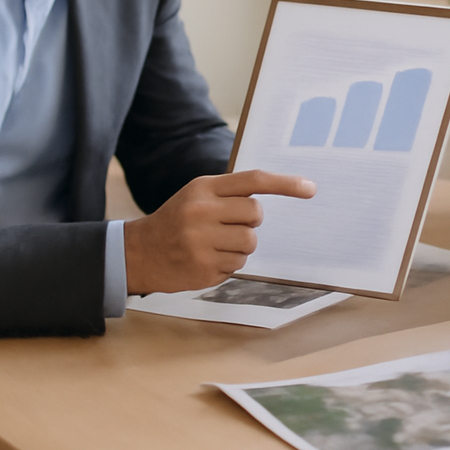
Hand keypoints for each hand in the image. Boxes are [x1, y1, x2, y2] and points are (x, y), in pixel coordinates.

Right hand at [123, 170, 314, 293]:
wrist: (139, 252)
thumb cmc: (177, 220)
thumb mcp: (196, 195)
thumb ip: (230, 192)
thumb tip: (273, 195)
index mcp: (203, 188)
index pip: (253, 181)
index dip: (285, 184)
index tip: (310, 188)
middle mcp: (202, 212)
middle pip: (256, 215)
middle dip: (249, 223)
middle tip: (228, 225)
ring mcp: (201, 242)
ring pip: (250, 243)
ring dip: (239, 246)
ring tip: (214, 244)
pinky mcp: (203, 269)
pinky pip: (237, 266)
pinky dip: (228, 264)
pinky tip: (206, 259)